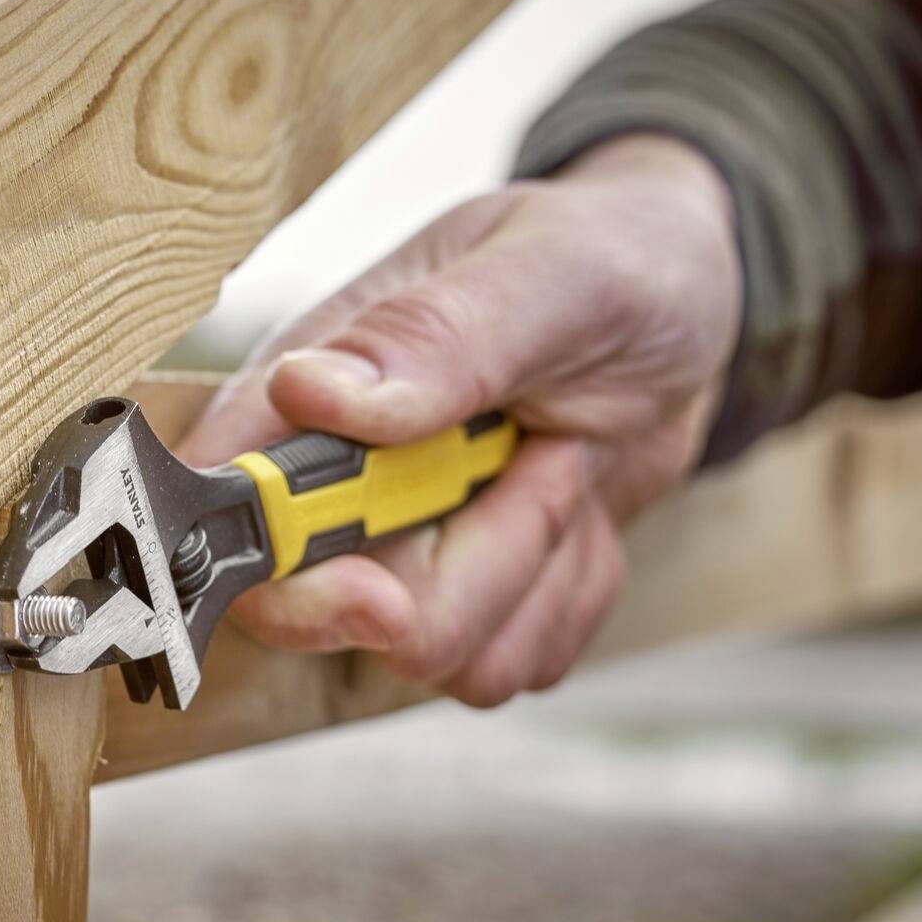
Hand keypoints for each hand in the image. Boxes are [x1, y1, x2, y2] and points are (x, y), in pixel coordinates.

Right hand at [178, 135, 741, 705]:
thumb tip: (307, 389)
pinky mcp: (470, 598)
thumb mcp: (552, 274)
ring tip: (565, 458)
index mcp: (308, 390)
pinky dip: (569, 595)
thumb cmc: (613, 259)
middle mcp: (333, 484)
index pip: (230, 516)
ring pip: (439, 654)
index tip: (379, 589)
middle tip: (543, 456)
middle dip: (474, 566)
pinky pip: (506, 662)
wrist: (692, 309)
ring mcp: (401, 551)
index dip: (285, 580)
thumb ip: (435, 336)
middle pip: (345, 615)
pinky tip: (578, 504)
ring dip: (538, 572)